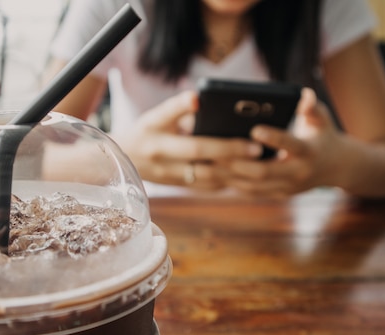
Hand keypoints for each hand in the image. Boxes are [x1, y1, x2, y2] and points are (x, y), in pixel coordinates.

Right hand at [117, 91, 260, 188]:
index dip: (225, 147)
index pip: (198, 148)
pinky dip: (228, 182)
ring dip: (237, 176)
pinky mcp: (182, 187)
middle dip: (237, 163)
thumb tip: (198, 97)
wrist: (122, 162)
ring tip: (261, 165)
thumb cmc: (143, 132)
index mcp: (160, 146)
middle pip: (209, 169)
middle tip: (262, 154)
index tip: (252, 143)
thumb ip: (177, 107)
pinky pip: (208, 188)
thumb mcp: (154, 116)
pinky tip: (246, 174)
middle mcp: (168, 168)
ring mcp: (175, 181)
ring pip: (211, 183)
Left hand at [225, 88, 342, 198]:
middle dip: (239, 162)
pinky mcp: (277, 194)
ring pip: (253, 186)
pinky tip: (214, 174)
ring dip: (229, 175)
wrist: (336, 168)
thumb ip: (311, 107)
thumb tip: (304, 95)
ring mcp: (287, 187)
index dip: (274, 138)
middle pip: (264, 172)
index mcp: (309, 152)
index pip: (291, 145)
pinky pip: (251, 192)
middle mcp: (298, 173)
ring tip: (208, 163)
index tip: (255, 128)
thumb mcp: (322, 119)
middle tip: (216, 151)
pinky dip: (232, 183)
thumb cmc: (323, 135)